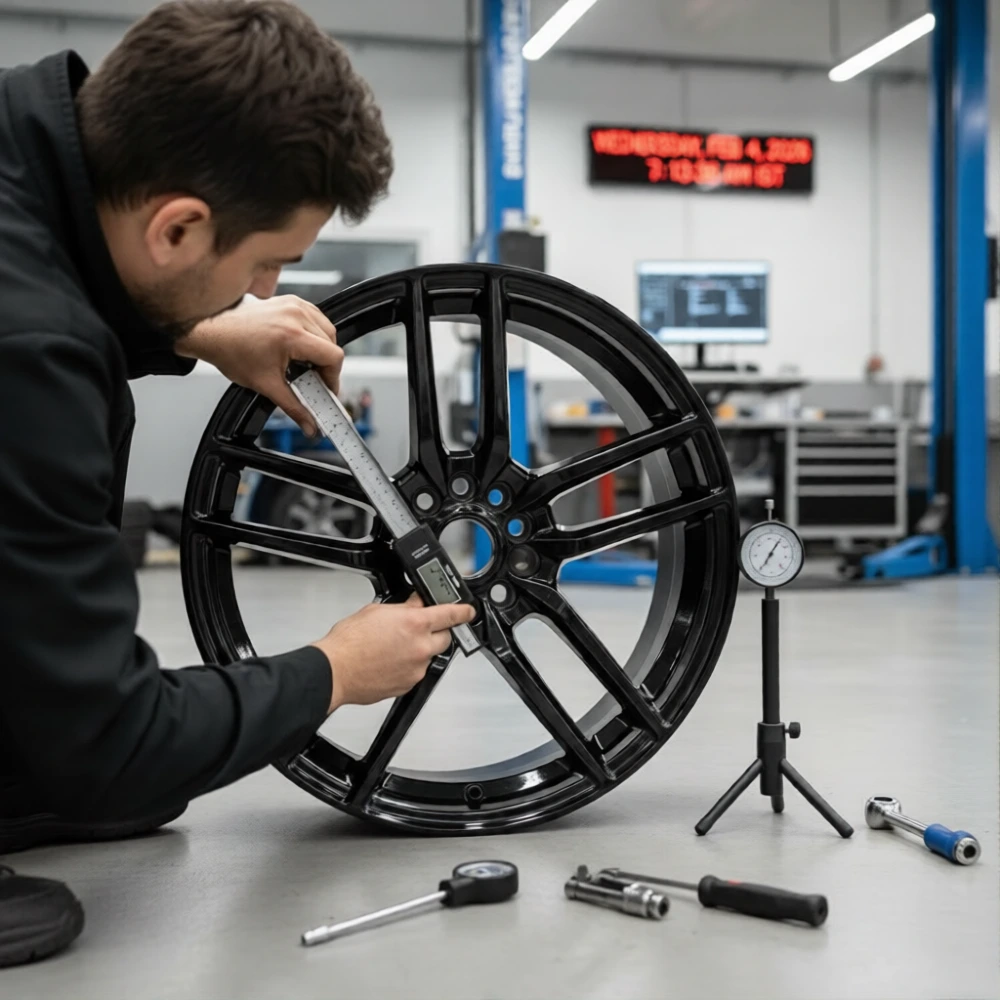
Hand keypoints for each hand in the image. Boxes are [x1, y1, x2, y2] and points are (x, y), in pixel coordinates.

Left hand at [175, 295, 343, 435]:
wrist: (212, 332)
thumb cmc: (232, 351)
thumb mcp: (266, 385)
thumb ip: (294, 408)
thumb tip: (310, 425)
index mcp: (292, 335)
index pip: (333, 356)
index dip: (333, 377)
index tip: (326, 388)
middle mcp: (295, 315)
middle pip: (332, 343)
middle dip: (326, 365)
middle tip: (314, 380)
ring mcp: (293, 305)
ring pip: (327, 329)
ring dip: (322, 348)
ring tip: (306, 363)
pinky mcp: (290, 301)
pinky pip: (316, 317)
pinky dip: (315, 332)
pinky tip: (302, 345)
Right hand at [313, 594, 475, 712]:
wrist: (335, 671)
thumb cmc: (349, 642)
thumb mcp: (377, 610)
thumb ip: (404, 608)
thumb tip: (417, 604)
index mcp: (415, 624)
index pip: (451, 614)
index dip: (463, 611)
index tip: (468, 611)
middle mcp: (420, 647)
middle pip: (445, 637)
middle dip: (436, 631)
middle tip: (418, 628)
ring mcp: (416, 669)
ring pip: (430, 655)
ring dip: (420, 649)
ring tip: (394, 646)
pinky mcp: (408, 684)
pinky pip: (417, 671)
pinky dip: (409, 665)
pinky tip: (390, 660)